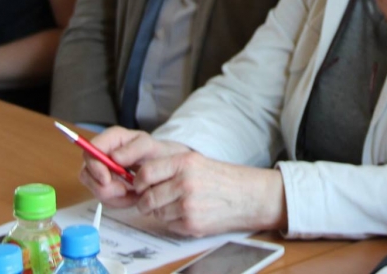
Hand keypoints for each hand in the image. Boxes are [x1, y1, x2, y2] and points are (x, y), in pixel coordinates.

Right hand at [79, 127, 189, 207]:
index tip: (106, 178)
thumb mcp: (150, 147)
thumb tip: (114, 157)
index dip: (94, 165)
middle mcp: (104, 155)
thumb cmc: (158, 153)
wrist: (168, 170)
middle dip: (102, 186)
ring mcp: (104, 172)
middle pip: (87, 172)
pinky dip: (118, 201)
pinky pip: (104, 199)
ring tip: (132, 193)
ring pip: (94, 188)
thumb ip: (133, 149)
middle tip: (123, 191)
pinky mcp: (109, 187)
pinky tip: (132, 196)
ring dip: (112, 195)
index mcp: (112, 139)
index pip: (90, 150)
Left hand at [130, 151, 286, 236]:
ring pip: (156, 213)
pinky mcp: (192, 223)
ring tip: (177, 205)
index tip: (140, 186)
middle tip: (153, 200)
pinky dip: (174, 222)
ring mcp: (188, 205)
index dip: (138, 182)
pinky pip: (169, 225)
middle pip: (147, 197)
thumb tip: (139, 177)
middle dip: (146, 201)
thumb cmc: (221, 178)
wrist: (248, 195)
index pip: (146, 173)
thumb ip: (169, 166)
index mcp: (184, 162)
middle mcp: (185, 182)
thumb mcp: (195, 161)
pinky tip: (188, 214)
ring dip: (161, 212)